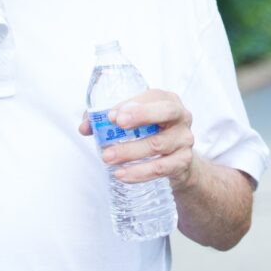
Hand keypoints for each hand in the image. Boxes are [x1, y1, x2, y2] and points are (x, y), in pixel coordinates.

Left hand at [79, 89, 196, 189]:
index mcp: (167, 100)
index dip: (134, 105)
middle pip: (167, 112)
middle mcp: (181, 116)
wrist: (176, 161)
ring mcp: (184, 139)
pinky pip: (161, 168)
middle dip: (141, 115)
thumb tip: (85, 127)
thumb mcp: (134, 122)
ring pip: (158, 144)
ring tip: (108, 157)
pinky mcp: (183, 162)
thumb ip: (106, 121)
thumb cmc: (151, 133)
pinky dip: (140, 172)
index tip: (112, 115)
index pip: (153, 96)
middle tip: (116, 125)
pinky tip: (122, 174)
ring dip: (130, 151)